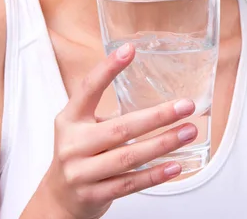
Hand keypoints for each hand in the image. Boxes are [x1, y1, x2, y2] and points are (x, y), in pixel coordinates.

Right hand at [37, 42, 196, 218]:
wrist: (58, 198)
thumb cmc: (78, 153)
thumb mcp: (80, 125)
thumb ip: (104, 111)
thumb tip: (149, 90)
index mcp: (70, 118)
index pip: (88, 88)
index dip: (108, 68)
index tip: (129, 50)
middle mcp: (73, 143)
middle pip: (120, 128)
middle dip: (157, 115)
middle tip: (185, 106)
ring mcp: (81, 172)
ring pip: (129, 156)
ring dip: (163, 144)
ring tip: (188, 131)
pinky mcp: (94, 195)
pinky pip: (130, 183)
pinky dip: (154, 174)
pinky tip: (175, 165)